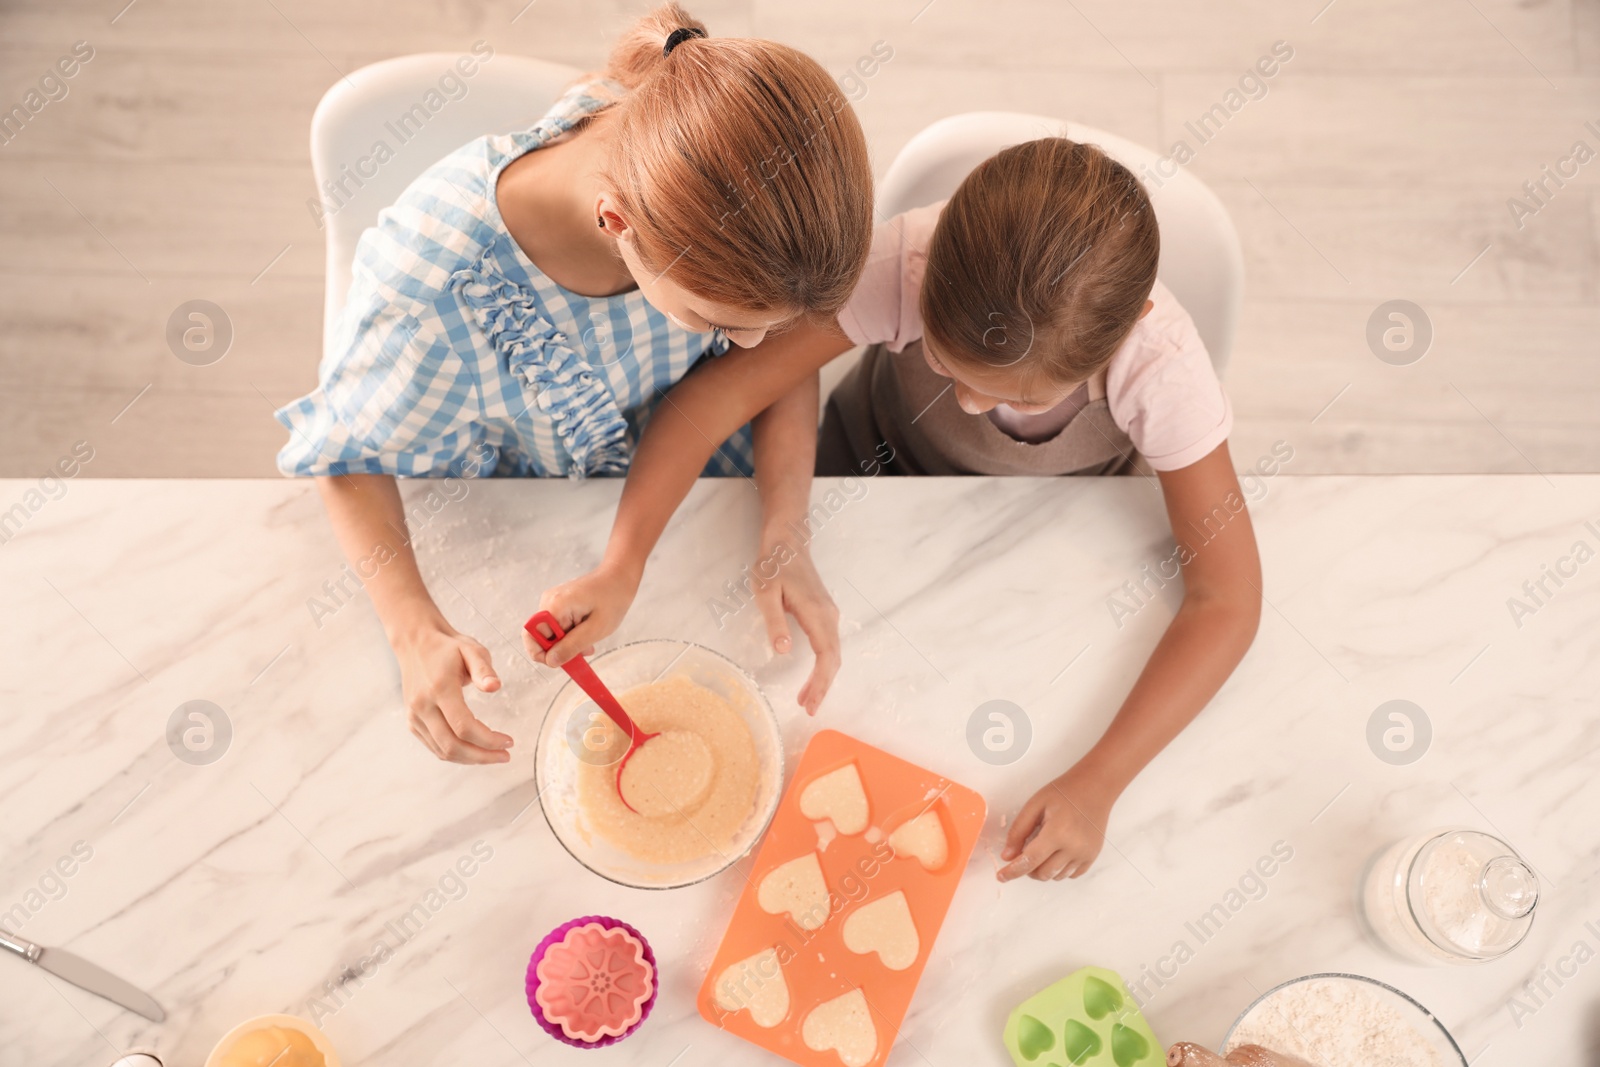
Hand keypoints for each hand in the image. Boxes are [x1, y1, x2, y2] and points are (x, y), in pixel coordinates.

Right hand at [392, 620, 512, 763]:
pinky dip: (456, 754)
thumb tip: (495, 687)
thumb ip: (484, 669)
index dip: (488, 740)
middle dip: (482, 756)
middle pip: (452, 745)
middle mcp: (423, 705)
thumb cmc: (447, 647)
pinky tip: (474, 750)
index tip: (508, 742)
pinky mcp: (413, 721)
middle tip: (505, 756)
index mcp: (440, 689)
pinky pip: (434, 746)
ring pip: (442, 751)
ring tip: (493, 756)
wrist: (416, 642)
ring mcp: (415, 715)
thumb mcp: (471, 650)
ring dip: (470, 759)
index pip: (464, 726)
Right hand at [526, 561, 641, 667]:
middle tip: (582, 652)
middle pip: (540, 636)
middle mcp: (548, 601)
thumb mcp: (596, 629)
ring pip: (550, 633)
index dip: (543, 653)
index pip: (532, 635)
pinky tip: (586, 633)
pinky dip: (569, 635)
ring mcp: (551, 602)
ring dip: (567, 643)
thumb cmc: (612, 598)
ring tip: (589, 643)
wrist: (619, 576)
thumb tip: (551, 661)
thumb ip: (572, 646)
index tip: (563, 661)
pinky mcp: (558, 604)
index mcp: (555, 605)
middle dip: (559, 650)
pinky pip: (557, 626)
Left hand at [752, 542, 839, 713]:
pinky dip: (823, 665)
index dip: (821, 681)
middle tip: (808, 709)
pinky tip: (812, 677)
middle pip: (833, 659)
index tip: (810, 702)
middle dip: (823, 686)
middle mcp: (829, 616)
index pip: (826, 655)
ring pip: (833, 653)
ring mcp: (829, 614)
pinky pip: (829, 646)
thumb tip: (783, 651)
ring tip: (807, 699)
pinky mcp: (824, 614)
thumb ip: (775, 621)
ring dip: (823, 678)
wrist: (788, 541)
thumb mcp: (766, 592)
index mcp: (816, 613)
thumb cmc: (774, 565)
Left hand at [998, 765, 1118, 881]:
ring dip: (1043, 869)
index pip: (1030, 861)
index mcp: (1058, 832)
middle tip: (1023, 854)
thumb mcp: (1035, 805)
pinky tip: (1056, 852)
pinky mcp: (1092, 857)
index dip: (1013, 871)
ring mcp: (1085, 854)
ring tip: (1042, 848)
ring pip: (1056, 876)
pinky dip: (1059, 869)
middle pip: (1043, 873)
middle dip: (1027, 869)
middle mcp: (1074, 847)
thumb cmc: (1065, 792)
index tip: (1002, 876)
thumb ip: (1019, 830)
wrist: (1095, 787)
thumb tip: (1007, 856)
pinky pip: (1070, 875)